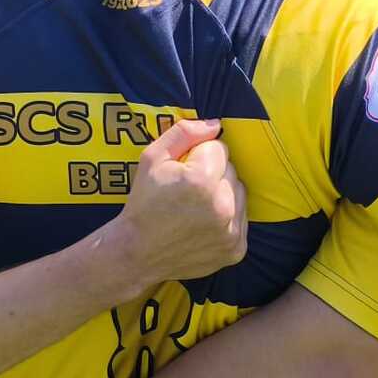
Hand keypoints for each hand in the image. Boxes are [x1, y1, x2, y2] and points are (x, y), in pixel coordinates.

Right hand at [100, 118, 245, 282]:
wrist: (137, 253)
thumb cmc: (143, 203)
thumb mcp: (152, 158)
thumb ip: (184, 133)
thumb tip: (215, 124)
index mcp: (201, 180)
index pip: (219, 147)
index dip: (197, 155)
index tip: (181, 171)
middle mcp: (222, 206)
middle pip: (231, 169)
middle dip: (212, 173)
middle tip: (186, 189)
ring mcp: (231, 231)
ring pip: (239, 192)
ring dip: (222, 193)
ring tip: (195, 205)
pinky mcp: (236, 249)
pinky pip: (241, 217)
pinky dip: (227, 216)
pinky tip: (203, 222)